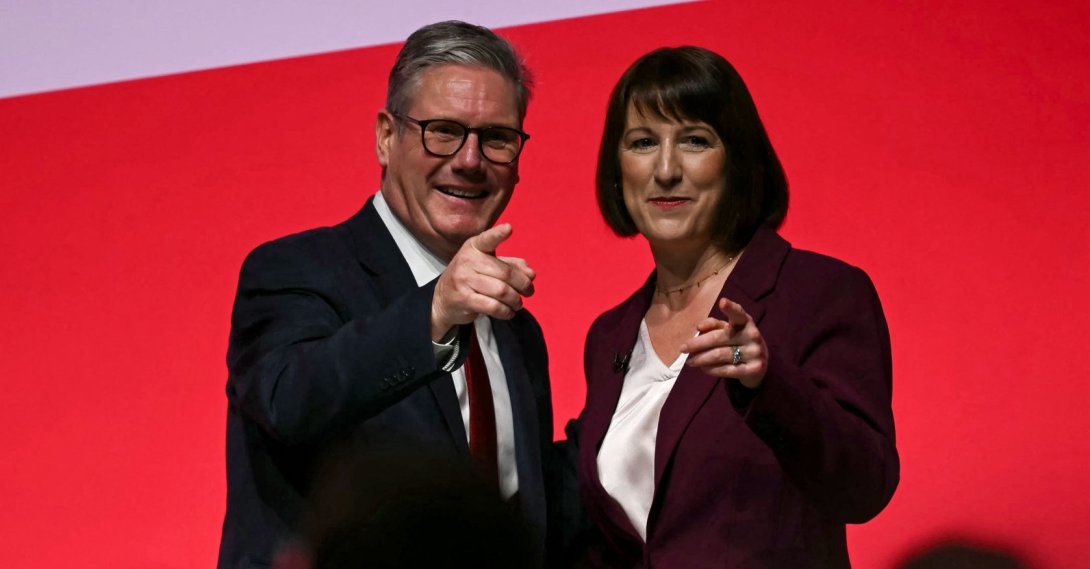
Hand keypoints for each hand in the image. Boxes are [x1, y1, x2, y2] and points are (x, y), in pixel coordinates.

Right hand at [430, 224, 535, 340]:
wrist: (443, 298)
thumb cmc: (471, 278)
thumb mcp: (489, 265)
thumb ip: (511, 265)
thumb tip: (531, 274)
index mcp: (474, 247)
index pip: (487, 239)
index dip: (498, 234)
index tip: (509, 228)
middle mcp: (467, 260)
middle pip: (506, 273)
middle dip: (523, 285)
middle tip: (529, 291)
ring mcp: (463, 280)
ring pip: (501, 291)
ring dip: (515, 300)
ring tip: (518, 303)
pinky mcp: (463, 299)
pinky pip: (493, 306)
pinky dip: (506, 311)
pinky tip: (509, 312)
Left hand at [680, 297, 767, 388]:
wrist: (760, 365)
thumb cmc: (739, 341)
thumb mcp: (729, 330)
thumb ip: (714, 324)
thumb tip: (699, 327)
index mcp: (746, 322)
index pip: (739, 313)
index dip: (731, 308)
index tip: (722, 302)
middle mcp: (752, 335)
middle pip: (719, 338)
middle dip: (697, 343)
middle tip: (683, 348)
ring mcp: (754, 353)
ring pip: (720, 355)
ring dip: (701, 358)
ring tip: (690, 361)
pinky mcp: (753, 370)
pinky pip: (727, 370)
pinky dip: (711, 369)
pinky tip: (703, 368)